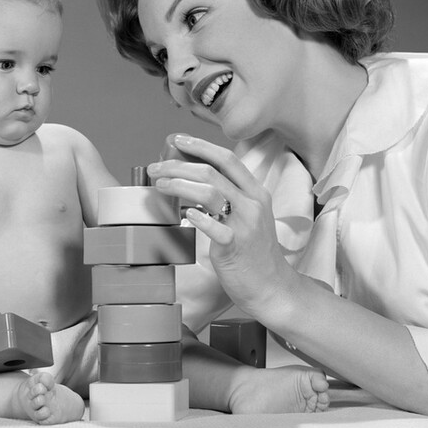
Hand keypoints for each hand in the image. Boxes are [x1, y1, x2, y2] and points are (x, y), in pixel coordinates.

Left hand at [147, 135, 292, 314]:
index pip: (227, 158)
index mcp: (256, 193)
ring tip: (160, 186)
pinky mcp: (235, 246)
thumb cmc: (254, 253)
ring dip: (179, 185)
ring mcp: (246, 224)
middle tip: (155, 168)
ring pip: (210, 192)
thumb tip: (192, 182)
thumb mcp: (249, 217)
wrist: (271, 287)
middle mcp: (252, 204)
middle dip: (178, 165)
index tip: (177, 140)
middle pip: (212, 172)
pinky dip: (197, 217)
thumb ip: (228, 198)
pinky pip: (214, 227)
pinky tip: (184, 214)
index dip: (200, 146)